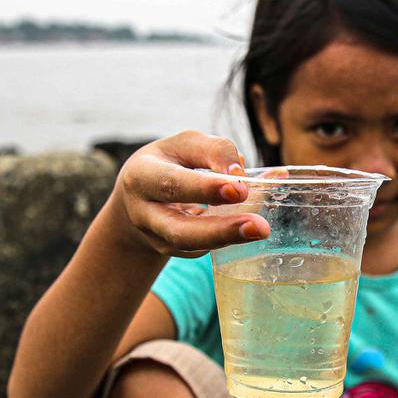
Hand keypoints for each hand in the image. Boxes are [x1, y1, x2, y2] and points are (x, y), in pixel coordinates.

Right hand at [112, 131, 271, 256]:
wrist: (137, 197)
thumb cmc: (167, 163)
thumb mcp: (184, 146)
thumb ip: (214, 152)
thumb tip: (246, 172)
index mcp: (142, 177)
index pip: (173, 182)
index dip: (205, 188)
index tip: (240, 187)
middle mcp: (144, 214)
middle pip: (179, 230)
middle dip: (220, 229)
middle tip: (258, 225)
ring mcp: (157, 239)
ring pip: (192, 246)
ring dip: (227, 238)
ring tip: (260, 230)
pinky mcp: (172, 251)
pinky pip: (203, 247)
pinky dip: (229, 236)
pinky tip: (251, 227)